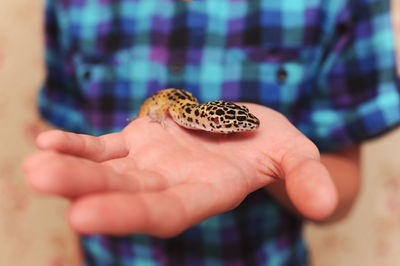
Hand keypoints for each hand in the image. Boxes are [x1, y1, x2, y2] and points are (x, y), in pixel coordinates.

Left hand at [24, 104, 336, 235]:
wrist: (243, 130)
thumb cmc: (271, 144)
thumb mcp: (296, 153)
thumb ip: (306, 176)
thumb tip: (326, 203)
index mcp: (207, 192)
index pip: (166, 213)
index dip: (130, 216)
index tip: (83, 218)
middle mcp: (171, 184)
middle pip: (125, 193)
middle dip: (84, 190)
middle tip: (38, 180)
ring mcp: (150, 163)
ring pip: (106, 170)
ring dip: (70, 168)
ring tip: (34, 165)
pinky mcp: (138, 142)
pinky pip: (102, 146)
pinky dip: (76, 145)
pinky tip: (47, 141)